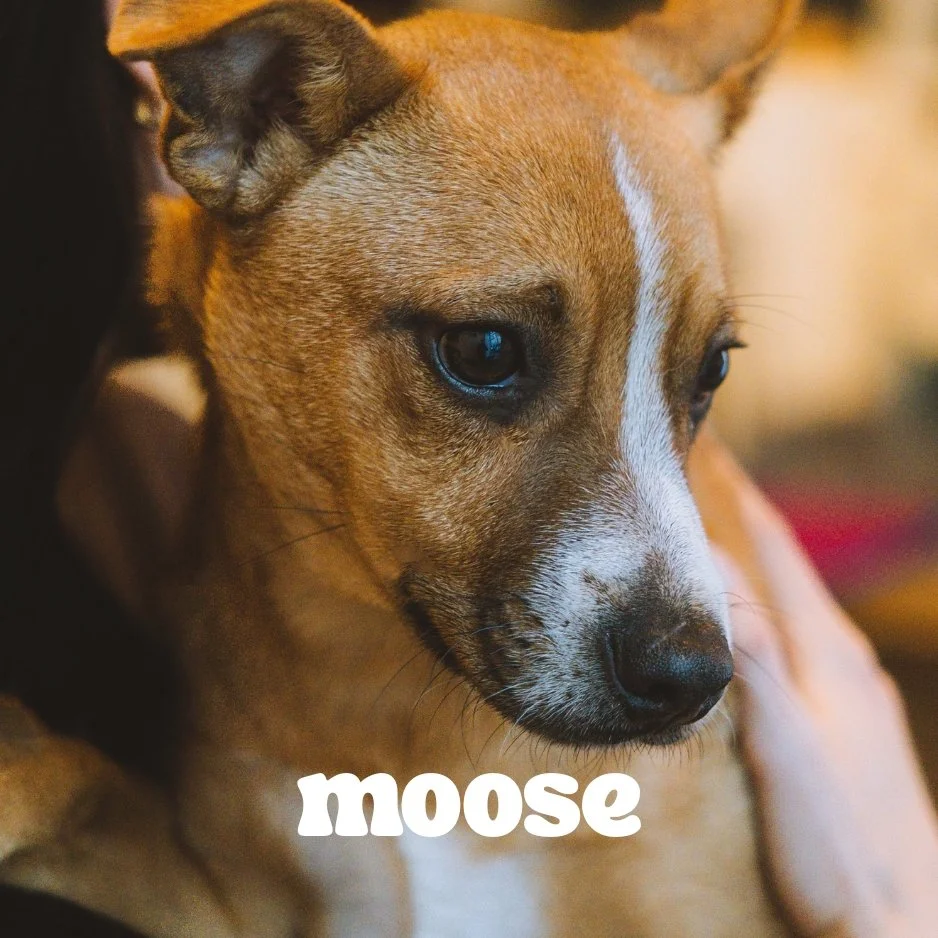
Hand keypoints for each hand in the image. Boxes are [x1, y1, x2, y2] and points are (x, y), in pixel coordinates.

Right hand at [715, 475, 937, 937]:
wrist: (903, 921)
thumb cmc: (840, 846)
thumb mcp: (785, 748)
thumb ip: (751, 661)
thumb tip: (708, 575)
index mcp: (828, 651)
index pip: (774, 548)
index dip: (739, 494)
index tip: (704, 447)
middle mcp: (846, 659)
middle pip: (787, 568)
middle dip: (745, 517)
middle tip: (701, 478)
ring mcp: (853, 691)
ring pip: (795, 604)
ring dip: (758, 563)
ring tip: (719, 537)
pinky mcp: (850, 723)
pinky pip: (802, 641)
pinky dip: (770, 610)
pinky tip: (755, 629)